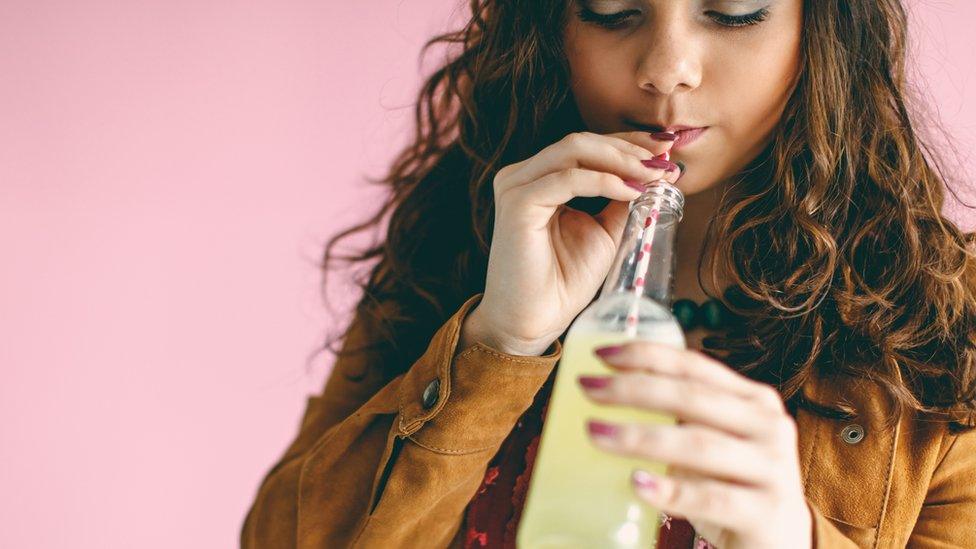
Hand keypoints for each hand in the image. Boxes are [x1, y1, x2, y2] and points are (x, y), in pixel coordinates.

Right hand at [466, 131, 681, 355]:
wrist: (535, 321)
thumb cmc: (564, 280)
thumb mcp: (605, 230)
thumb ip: (623, 198)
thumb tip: (657, 170)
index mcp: (539, 178)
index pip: (586, 146)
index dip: (628, 144)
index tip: (666, 151)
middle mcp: (523, 176)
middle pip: (581, 141)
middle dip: (628, 147)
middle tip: (664, 160)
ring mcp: (516, 186)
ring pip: (573, 149)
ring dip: (620, 159)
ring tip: (652, 174)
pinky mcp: (517, 203)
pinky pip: (566, 178)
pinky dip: (603, 181)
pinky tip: (630, 190)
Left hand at [578, 341, 812, 548]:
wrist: (781, 545)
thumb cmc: (733, 486)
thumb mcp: (712, 443)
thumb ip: (680, 418)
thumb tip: (607, 393)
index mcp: (753, 400)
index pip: (695, 367)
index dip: (648, 355)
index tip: (602, 353)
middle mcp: (768, 426)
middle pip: (691, 398)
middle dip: (633, 389)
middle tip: (587, 388)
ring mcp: (772, 469)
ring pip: (697, 444)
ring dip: (639, 436)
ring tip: (595, 433)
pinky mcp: (766, 512)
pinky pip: (710, 498)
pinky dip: (670, 489)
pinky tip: (636, 483)